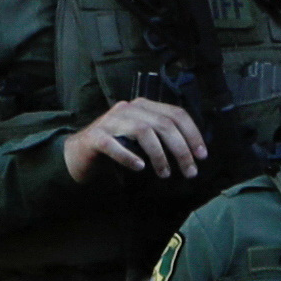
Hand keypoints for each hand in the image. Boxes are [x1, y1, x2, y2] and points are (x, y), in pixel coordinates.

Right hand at [62, 97, 211, 186]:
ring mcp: (110, 121)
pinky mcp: (95, 137)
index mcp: (143, 106)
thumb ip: (162, 138)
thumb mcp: (142, 140)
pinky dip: (129, 156)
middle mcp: (128, 108)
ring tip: (165, 174)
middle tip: (190, 171)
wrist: (78, 156)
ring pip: (143, 131)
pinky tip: (139, 168)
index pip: (176, 113)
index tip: (202, 155)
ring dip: (159, 155)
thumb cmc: (116, 149)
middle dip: (181, 149)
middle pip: (163, 124)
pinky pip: (114, 144)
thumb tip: (193, 153)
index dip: (193, 134)